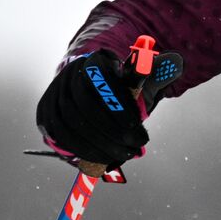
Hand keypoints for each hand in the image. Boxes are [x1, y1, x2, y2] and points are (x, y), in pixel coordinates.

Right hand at [35, 49, 150, 168]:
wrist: (91, 86)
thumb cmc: (121, 83)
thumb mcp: (140, 74)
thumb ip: (157, 70)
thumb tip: (175, 63)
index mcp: (93, 61)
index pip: (103, 84)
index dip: (119, 109)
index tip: (138, 128)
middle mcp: (68, 76)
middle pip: (85, 108)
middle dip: (112, 133)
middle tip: (136, 148)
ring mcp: (52, 96)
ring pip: (71, 126)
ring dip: (98, 147)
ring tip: (124, 155)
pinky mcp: (45, 117)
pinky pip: (61, 138)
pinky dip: (83, 151)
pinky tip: (104, 159)